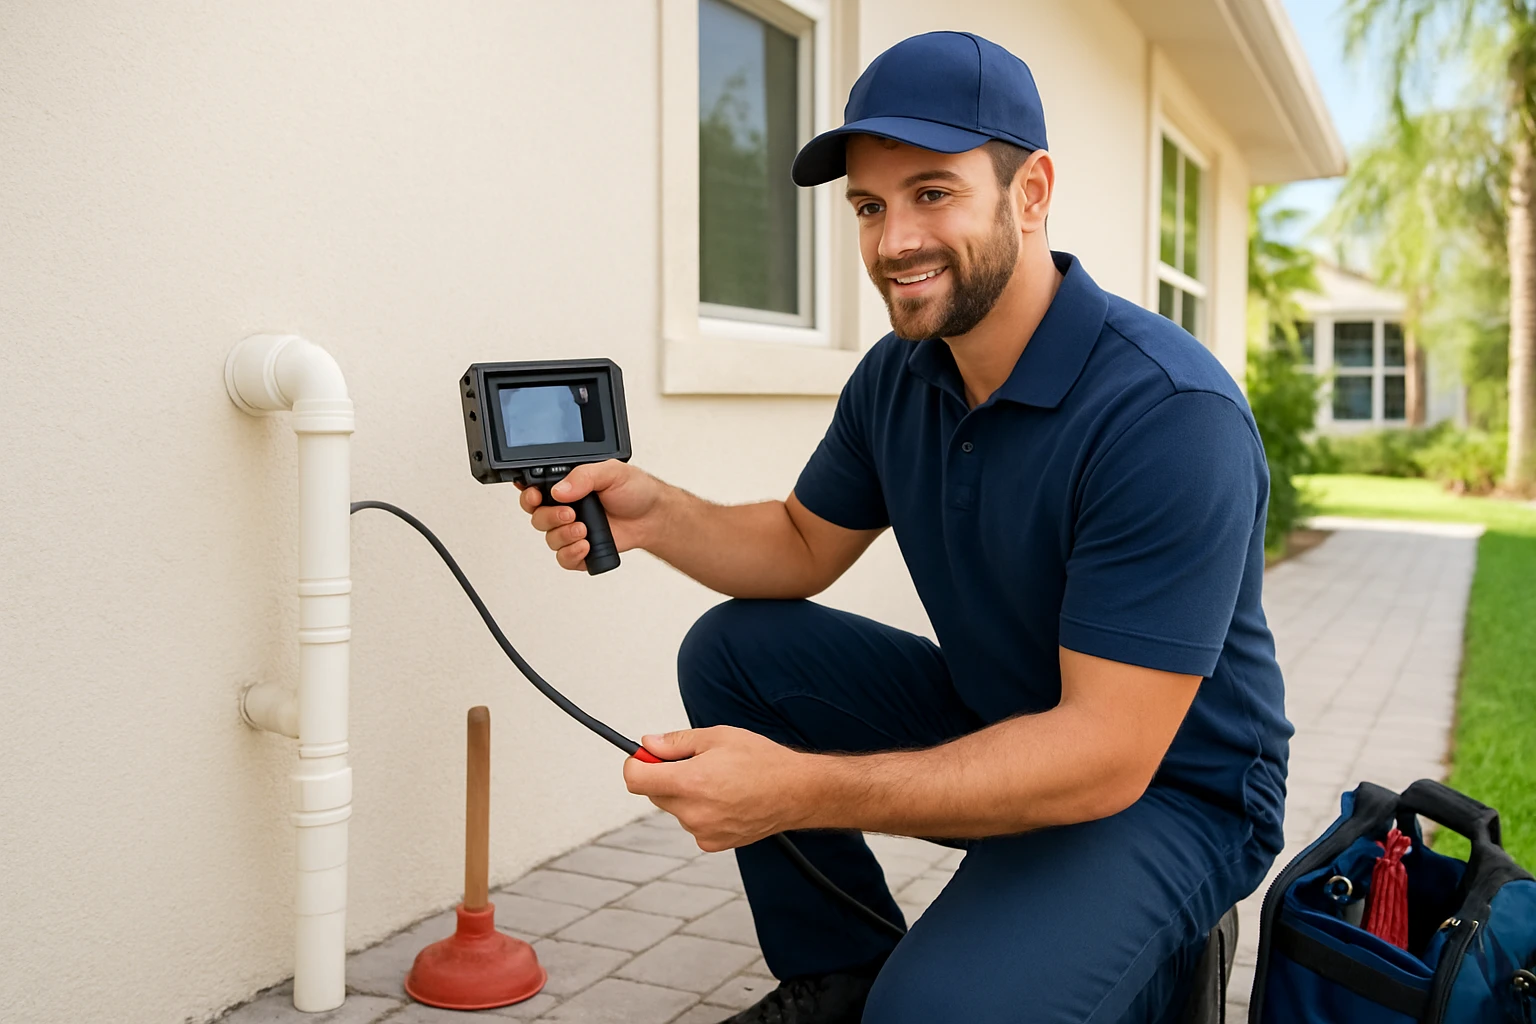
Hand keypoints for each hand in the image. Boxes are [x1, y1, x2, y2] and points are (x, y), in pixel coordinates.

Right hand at [518, 460, 663, 570]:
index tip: (535, 496)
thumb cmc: (634, 490)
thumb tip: (560, 489)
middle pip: (537, 516)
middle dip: (549, 517)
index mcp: (567, 485)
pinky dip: (571, 555)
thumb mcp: (611, 471)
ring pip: (549, 539)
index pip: (535, 489)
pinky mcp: (581, 550)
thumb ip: (584, 476)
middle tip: (569, 514)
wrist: (653, 517)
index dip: (528, 494)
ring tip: (584, 530)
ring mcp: (572, 530)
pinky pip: (564, 558)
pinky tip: (585, 546)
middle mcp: (565, 507)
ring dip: (563, 536)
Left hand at [622, 727, 818, 851]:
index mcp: (689, 782)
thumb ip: (677, 742)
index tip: (645, 756)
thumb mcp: (718, 737)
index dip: (636, 763)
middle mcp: (692, 812)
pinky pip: (692, 823)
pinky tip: (725, 799)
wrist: (796, 792)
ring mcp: (701, 831)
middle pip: (653, 793)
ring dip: (685, 794)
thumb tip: (649, 744)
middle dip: (664, 776)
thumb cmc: (763, 762)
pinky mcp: (711, 843)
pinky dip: (700, 811)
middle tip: (692, 762)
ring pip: (675, 808)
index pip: (635, 779)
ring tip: (719, 781)